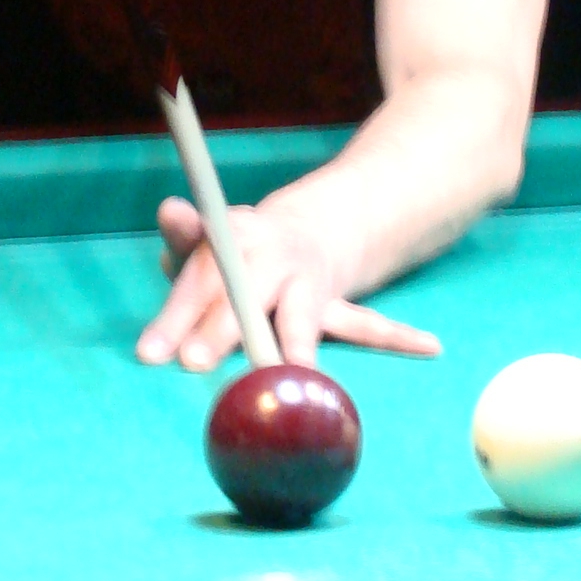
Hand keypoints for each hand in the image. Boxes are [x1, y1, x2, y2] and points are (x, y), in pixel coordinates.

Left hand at [136, 196, 441, 370]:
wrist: (309, 231)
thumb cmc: (239, 249)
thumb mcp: (208, 238)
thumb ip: (186, 234)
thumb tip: (170, 209)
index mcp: (234, 240)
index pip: (198, 277)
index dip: (174, 315)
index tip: (150, 354)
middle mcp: (271, 260)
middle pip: (242, 297)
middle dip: (218, 330)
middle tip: (192, 362)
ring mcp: (308, 283)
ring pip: (300, 316)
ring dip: (297, 345)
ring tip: (298, 370)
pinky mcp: (336, 305)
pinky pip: (369, 323)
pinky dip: (399, 337)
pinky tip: (429, 346)